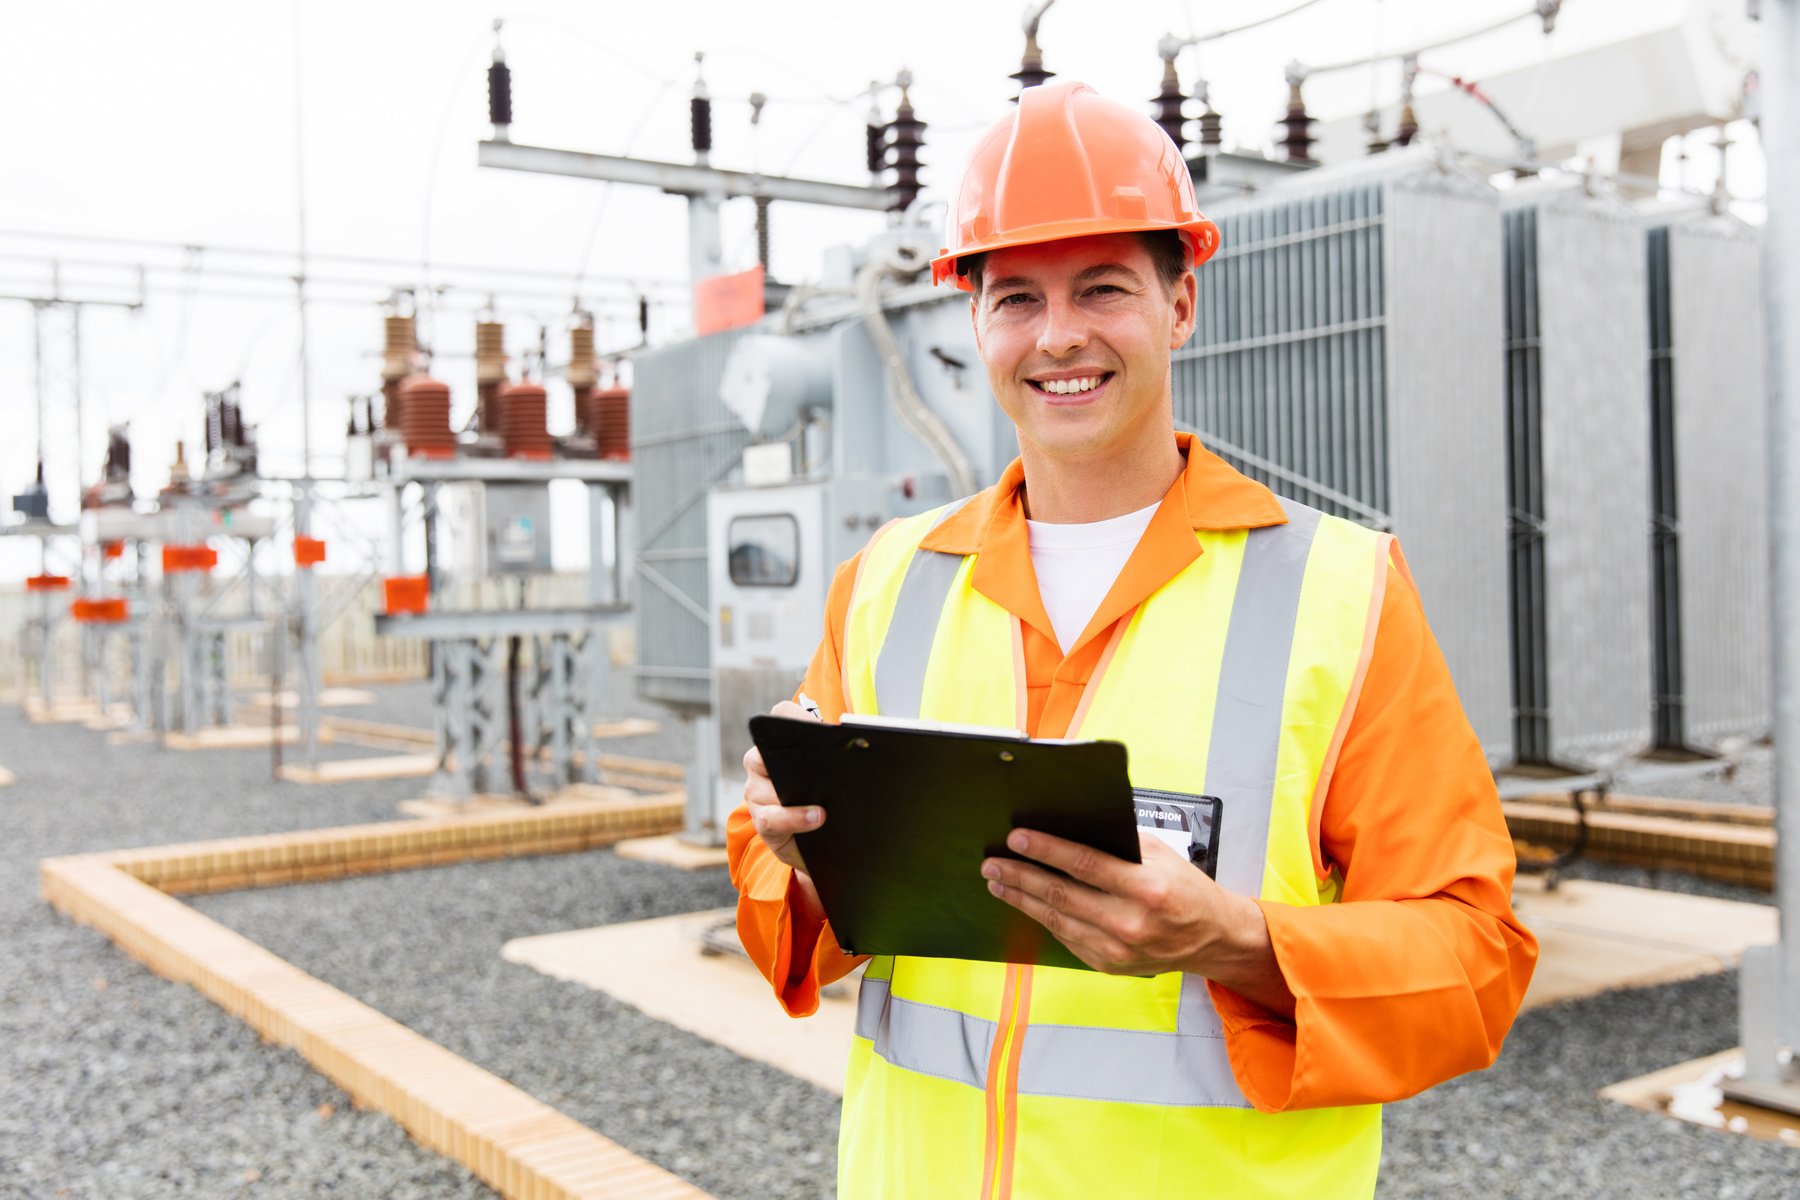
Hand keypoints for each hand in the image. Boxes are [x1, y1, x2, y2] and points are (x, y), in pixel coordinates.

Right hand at [742, 700, 824, 873]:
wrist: (822, 841)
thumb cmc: (827, 798)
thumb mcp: (834, 772)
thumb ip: (839, 755)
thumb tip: (863, 743)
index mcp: (779, 744)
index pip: (780, 717)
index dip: (793, 717)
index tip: (815, 727)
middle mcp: (760, 765)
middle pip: (761, 753)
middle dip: (785, 759)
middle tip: (812, 763)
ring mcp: (756, 794)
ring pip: (763, 789)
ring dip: (794, 799)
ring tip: (823, 808)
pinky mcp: (762, 822)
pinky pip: (771, 818)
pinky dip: (795, 818)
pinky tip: (817, 817)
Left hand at [982, 829, 1288, 1011]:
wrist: (1211, 938)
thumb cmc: (1186, 890)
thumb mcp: (1160, 854)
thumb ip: (1118, 843)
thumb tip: (1069, 827)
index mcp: (1145, 888)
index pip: (1083, 864)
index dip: (1045, 850)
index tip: (1017, 838)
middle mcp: (1129, 922)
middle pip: (1060, 895)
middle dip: (1020, 877)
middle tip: (993, 864)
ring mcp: (1117, 949)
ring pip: (1056, 920)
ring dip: (1022, 899)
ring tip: (998, 883)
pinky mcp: (1108, 964)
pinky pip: (1067, 938)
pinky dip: (1044, 919)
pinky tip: (1027, 903)